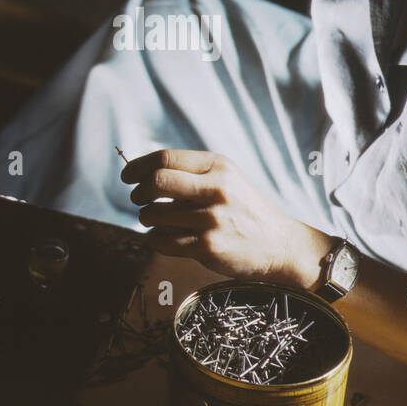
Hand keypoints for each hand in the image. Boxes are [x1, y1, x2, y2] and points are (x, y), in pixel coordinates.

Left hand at [122, 149, 330, 286]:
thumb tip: (144, 171)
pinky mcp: (208, 246)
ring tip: (151, 218)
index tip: (127, 176)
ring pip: (155, 214)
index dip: (138, 166)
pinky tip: (160, 236)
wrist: (278, 243)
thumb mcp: (226, 178)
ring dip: (145, 217)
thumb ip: (192, 171)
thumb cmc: (244, 209)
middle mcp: (216, 189)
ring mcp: (212, 219)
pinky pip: (163, 241)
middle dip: (138, 191)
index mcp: (218, 166)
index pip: (166, 158)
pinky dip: (154, 238)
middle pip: (156, 182)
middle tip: (137, 198)